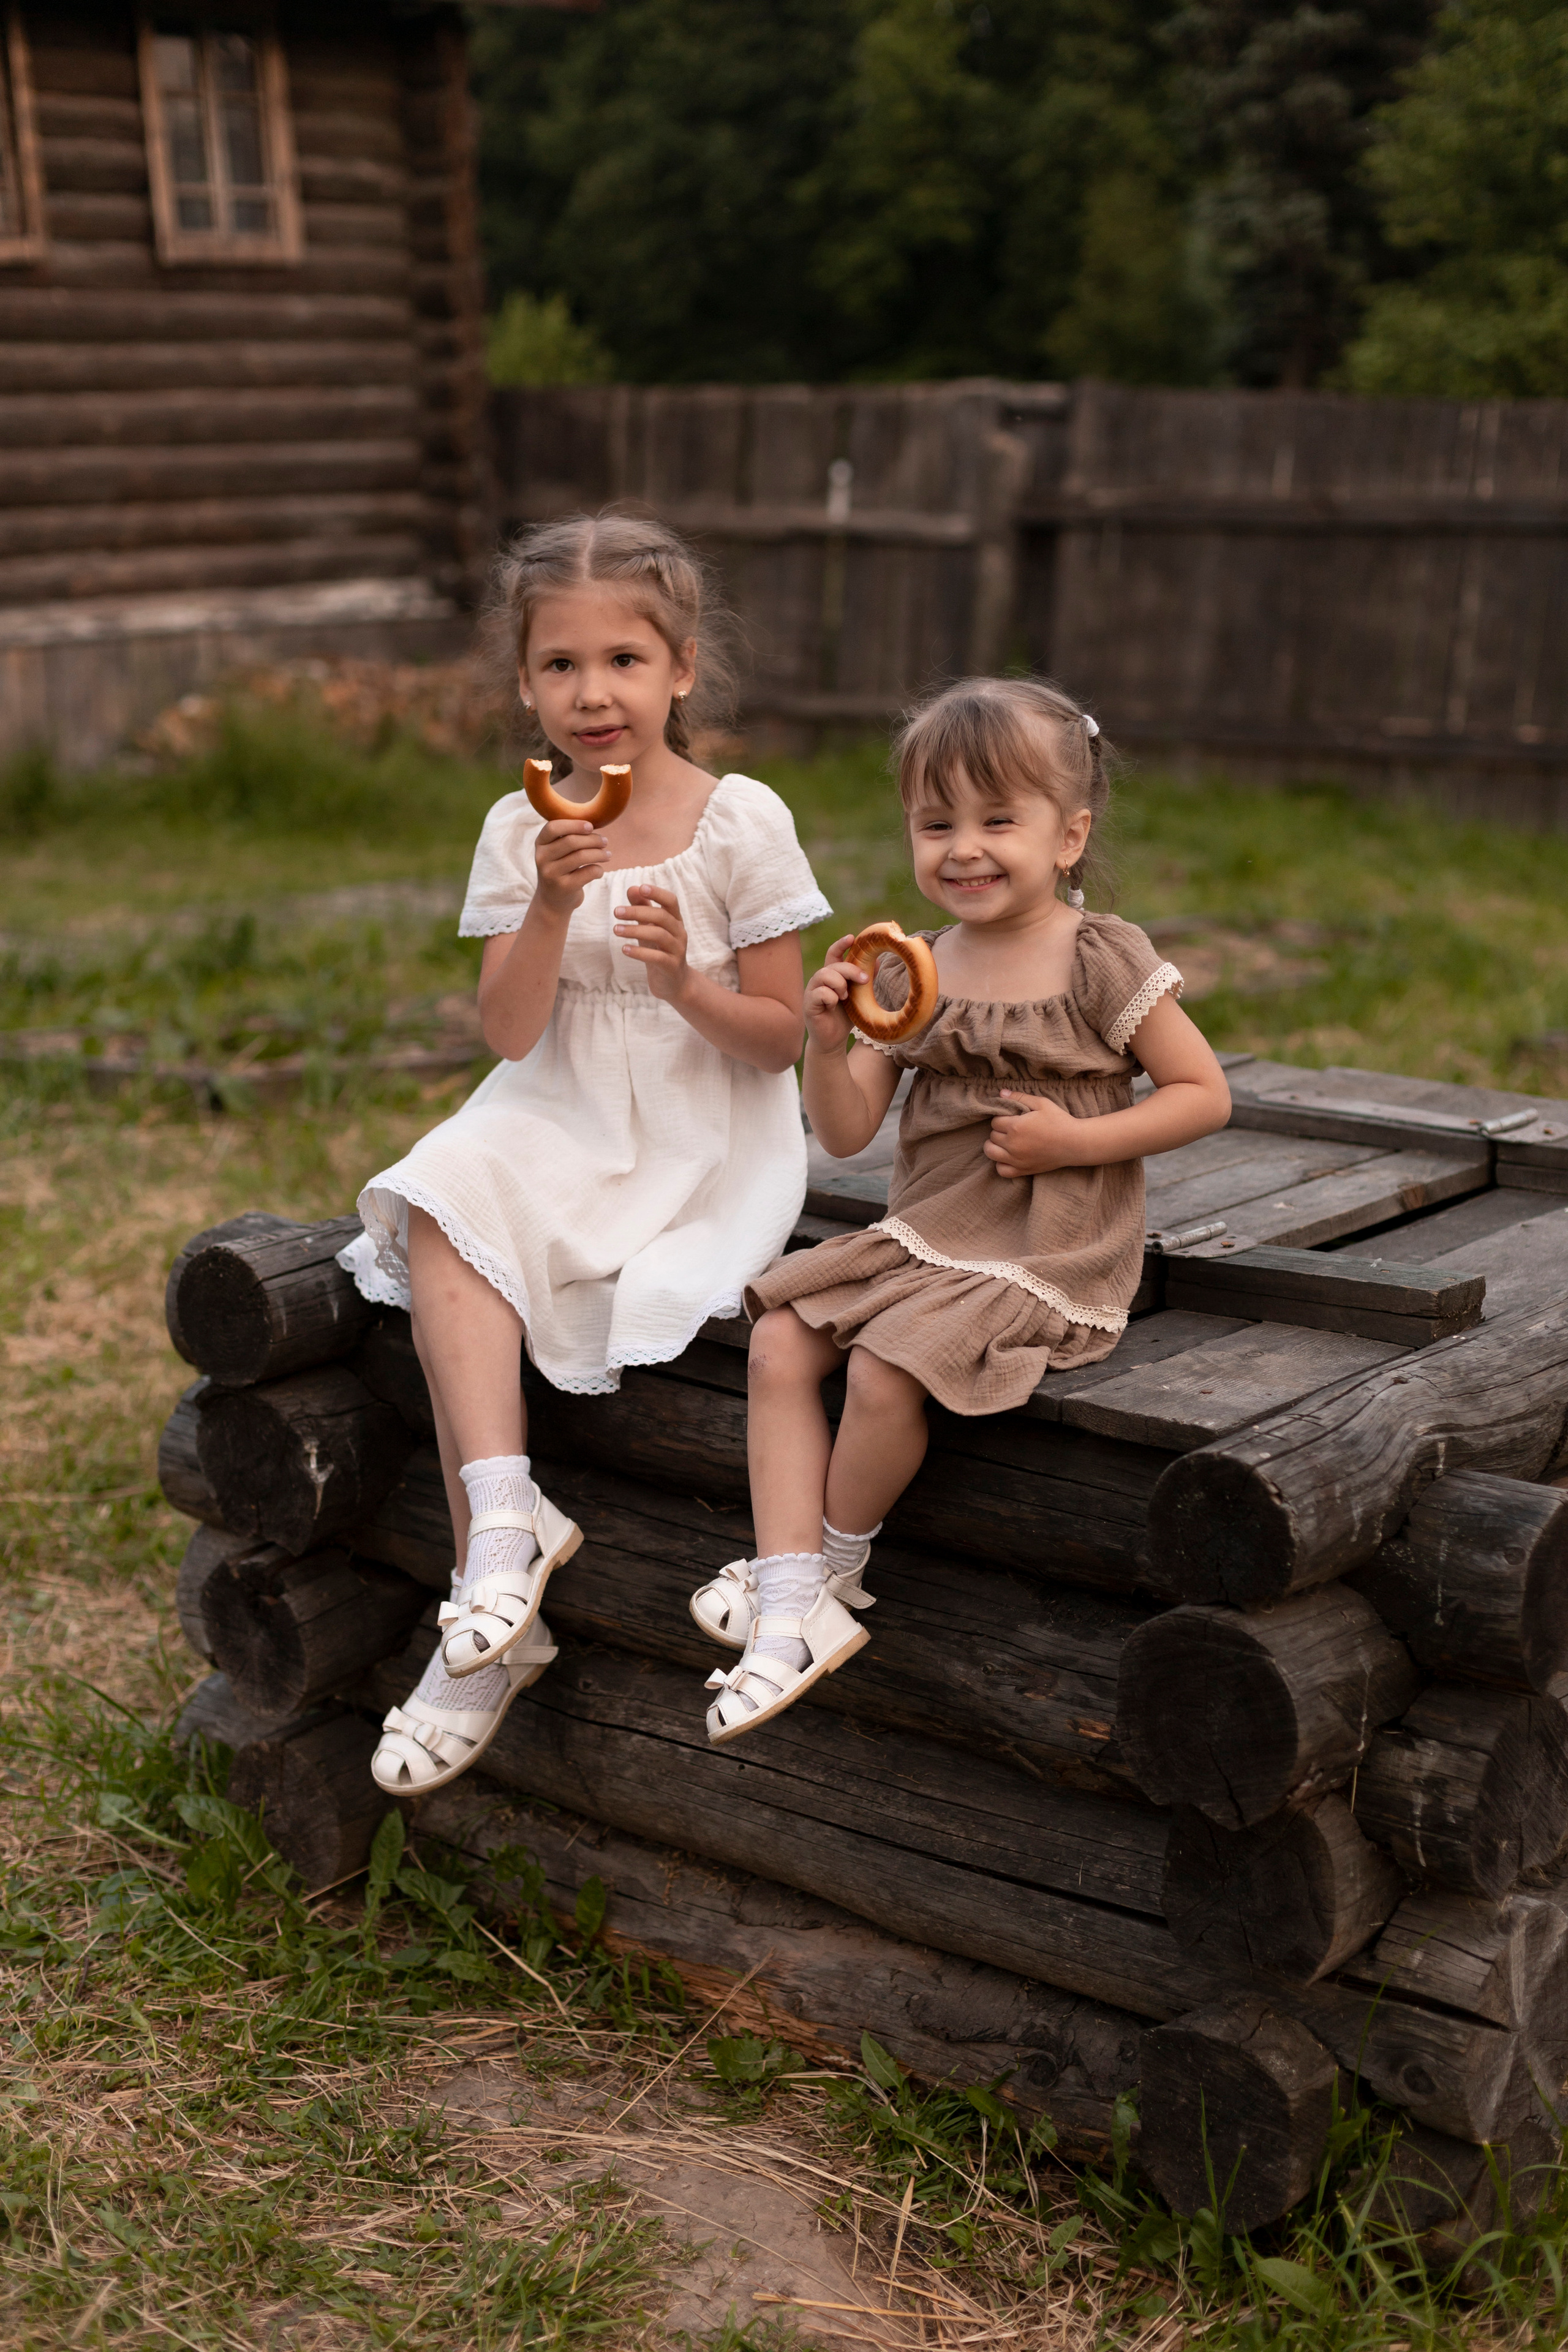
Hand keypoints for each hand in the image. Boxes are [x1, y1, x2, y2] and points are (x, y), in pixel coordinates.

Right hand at [535, 816, 608, 913]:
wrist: (553, 902)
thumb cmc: (560, 870)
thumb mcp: (556, 853)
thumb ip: (567, 837)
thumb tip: (593, 823)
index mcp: (540, 844)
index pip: (553, 827)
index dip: (574, 824)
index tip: (590, 826)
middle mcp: (542, 858)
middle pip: (571, 841)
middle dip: (593, 839)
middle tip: (605, 842)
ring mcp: (551, 874)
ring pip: (581, 856)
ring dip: (600, 854)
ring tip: (608, 855)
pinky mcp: (564, 887)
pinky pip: (588, 872)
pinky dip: (599, 870)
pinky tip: (599, 870)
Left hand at [613, 884, 690, 1002]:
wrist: (672, 983)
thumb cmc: (659, 950)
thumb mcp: (650, 928)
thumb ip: (642, 908)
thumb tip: (632, 888)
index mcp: (675, 920)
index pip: (671, 901)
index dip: (657, 893)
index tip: (640, 888)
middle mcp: (679, 932)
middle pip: (662, 916)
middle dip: (637, 912)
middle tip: (616, 911)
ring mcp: (678, 950)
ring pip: (659, 935)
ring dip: (635, 930)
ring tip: (615, 930)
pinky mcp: (672, 966)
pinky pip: (657, 957)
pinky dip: (639, 952)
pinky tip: (624, 949)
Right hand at [804, 935, 869, 1052]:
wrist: (833, 1041)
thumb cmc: (844, 1017)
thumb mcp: (859, 996)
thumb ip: (864, 979)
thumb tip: (877, 961)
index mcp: (831, 976)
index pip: (833, 954)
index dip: (841, 945)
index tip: (852, 938)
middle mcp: (820, 981)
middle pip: (832, 964)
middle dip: (850, 969)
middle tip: (864, 980)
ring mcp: (812, 991)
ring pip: (824, 975)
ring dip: (840, 984)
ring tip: (845, 997)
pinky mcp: (808, 1004)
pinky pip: (820, 993)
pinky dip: (831, 998)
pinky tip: (834, 1005)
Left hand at [984, 1090, 1086, 1177]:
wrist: (1075, 1143)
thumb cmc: (1059, 1121)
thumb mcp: (1041, 1103)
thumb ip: (1020, 1097)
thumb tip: (1001, 1093)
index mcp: (1016, 1126)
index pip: (995, 1122)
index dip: (1002, 1118)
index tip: (1012, 1118)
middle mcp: (1013, 1144)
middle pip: (992, 1136)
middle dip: (999, 1131)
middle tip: (1011, 1129)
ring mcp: (1016, 1159)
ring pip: (991, 1152)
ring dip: (994, 1146)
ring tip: (1005, 1142)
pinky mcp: (1023, 1170)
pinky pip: (1001, 1170)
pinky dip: (1001, 1164)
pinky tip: (1008, 1157)